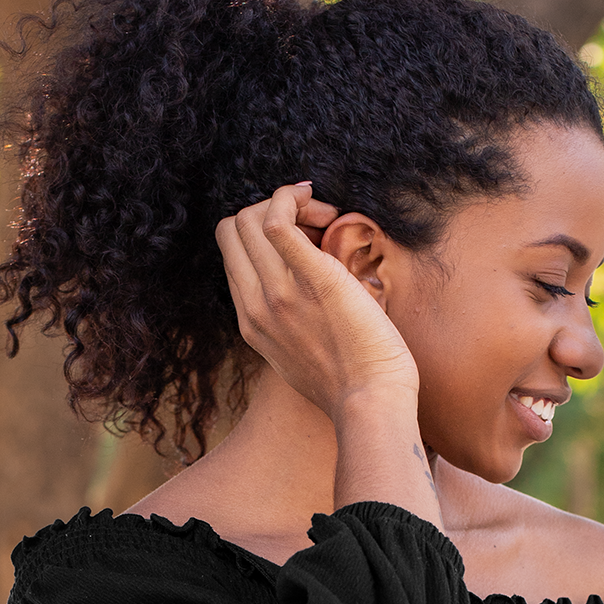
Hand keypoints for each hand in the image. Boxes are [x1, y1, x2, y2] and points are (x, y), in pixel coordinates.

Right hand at [215, 183, 418, 422]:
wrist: (371, 403)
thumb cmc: (351, 382)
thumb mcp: (300, 353)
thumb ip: (289, 321)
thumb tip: (307, 287)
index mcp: (251, 322)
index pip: (232, 253)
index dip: (263, 233)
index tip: (304, 240)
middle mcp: (256, 306)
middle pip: (232, 229)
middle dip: (268, 210)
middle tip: (315, 224)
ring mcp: (280, 294)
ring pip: (250, 219)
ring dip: (289, 203)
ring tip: (326, 219)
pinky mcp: (315, 281)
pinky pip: (278, 223)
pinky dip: (294, 200)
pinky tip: (326, 212)